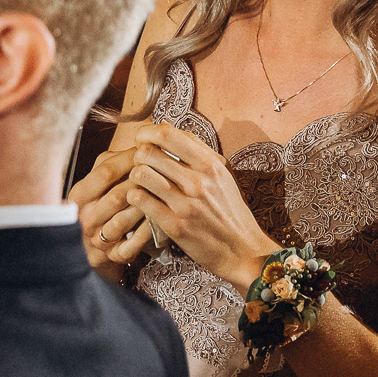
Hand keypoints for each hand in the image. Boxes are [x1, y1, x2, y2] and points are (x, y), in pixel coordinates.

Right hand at [67, 145, 154, 272]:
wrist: (95, 246)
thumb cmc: (104, 205)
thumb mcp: (100, 182)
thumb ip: (113, 162)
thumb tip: (143, 142)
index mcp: (80, 194)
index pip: (105, 171)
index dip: (131, 160)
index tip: (152, 153)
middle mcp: (85, 216)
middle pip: (117, 195)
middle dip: (143, 184)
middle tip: (166, 175)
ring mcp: (97, 237)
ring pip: (123, 220)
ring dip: (146, 208)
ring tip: (166, 197)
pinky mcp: (112, 255)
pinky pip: (132, 244)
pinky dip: (146, 233)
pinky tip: (159, 221)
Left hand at [124, 123, 278, 291]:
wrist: (243, 250)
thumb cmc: (230, 210)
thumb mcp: (223, 174)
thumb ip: (196, 150)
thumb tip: (164, 126)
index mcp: (210, 164)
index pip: (167, 134)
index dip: (146, 134)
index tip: (143, 140)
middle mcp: (198, 181)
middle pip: (148, 153)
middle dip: (138, 156)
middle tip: (142, 165)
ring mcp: (185, 203)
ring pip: (140, 174)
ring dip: (135, 177)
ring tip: (142, 183)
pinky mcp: (174, 224)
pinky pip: (140, 199)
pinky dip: (134, 197)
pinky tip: (142, 200)